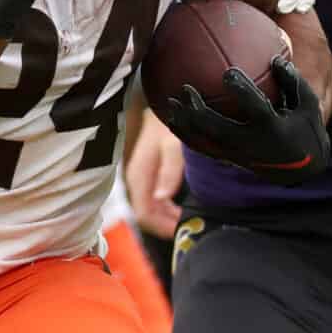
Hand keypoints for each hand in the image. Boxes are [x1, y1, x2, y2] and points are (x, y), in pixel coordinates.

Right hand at [127, 110, 185, 236]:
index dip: (164, 228)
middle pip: (148, 216)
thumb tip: (161, 198)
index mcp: (139, 176)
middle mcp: (137, 180)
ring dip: (169, 218)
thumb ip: (169, 171)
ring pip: (151, 210)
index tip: (186, 230)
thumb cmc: (171, 122)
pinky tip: (184, 208)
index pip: (145, 215)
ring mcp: (142, 179)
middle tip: (194, 228)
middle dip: (168, 226)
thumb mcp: (173, 145)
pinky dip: (169, 209)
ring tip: (192, 219)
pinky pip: (155, 201)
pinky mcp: (149, 175)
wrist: (167, 102)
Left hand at [162, 57, 330, 183]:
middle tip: (185, 89)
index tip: (227, 73)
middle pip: (218, 129)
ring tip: (170, 105)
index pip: (254, 108)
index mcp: (272, 129)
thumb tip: (275, 59)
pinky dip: (186, 135)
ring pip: (204, 142)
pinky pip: (203, 148)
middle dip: (198, 111)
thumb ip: (292, 81)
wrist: (302, 168)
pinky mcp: (230, 159)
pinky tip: (173, 120)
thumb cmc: (306, 127)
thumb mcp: (308, 104)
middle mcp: (252, 144)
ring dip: (185, 124)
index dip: (241, 91)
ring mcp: (238, 155)